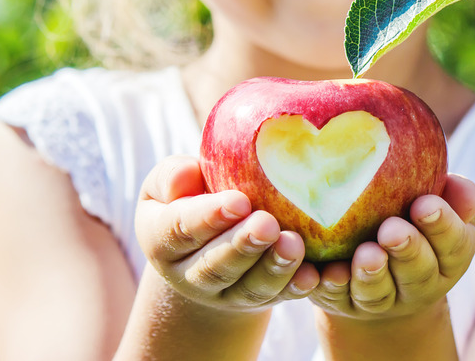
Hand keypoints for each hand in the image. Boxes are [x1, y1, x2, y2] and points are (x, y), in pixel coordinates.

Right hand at [135, 155, 319, 312]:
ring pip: (250, 287)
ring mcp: (227, 293)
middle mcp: (190, 275)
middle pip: (216, 266)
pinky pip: (279, 297)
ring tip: (293, 244)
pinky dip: (296, 287)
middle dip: (243, 245)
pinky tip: (312, 274)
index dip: (207, 218)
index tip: (238, 201)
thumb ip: (171, 176)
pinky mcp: (260, 299)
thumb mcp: (167, 185)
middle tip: (267, 224)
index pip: (178, 230)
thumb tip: (186, 174)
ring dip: (274, 267)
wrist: (205, 244)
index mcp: (161, 241)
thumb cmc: (189, 198)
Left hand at [310, 174, 474, 319]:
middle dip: (407, 250)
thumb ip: (452, 197)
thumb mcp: (438, 210)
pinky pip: (338, 298)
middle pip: (418, 273)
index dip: (442, 226)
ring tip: (366, 254)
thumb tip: (460, 184)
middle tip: (392, 230)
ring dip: (371, 274)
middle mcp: (418, 287)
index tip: (425, 204)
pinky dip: (334, 286)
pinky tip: (331, 271)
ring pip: (379, 292)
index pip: (454, 246)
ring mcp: (381, 301)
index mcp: (448, 261)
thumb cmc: (413, 224)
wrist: (379, 277)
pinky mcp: (344, 304)